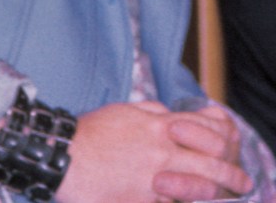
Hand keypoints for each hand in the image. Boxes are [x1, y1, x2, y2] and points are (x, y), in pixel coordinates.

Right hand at [56, 102, 250, 202]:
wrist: (62, 155)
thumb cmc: (89, 132)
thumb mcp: (122, 111)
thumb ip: (149, 112)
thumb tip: (168, 113)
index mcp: (157, 125)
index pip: (203, 130)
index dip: (222, 139)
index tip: (230, 147)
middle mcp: (162, 150)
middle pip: (210, 163)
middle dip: (230, 174)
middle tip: (241, 182)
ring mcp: (155, 177)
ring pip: (198, 188)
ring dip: (216, 193)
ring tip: (224, 196)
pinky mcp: (144, 199)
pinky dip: (181, 202)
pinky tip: (184, 200)